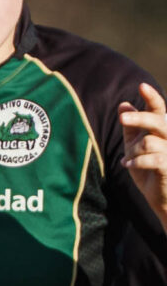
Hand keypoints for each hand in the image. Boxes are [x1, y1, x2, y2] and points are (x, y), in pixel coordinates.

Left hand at [120, 83, 166, 220]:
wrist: (163, 199)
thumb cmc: (149, 172)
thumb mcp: (135, 148)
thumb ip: (131, 128)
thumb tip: (124, 104)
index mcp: (163, 131)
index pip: (160, 110)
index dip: (152, 98)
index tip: (142, 86)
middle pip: (157, 120)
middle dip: (139, 118)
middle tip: (123, 117)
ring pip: (150, 141)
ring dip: (134, 150)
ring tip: (128, 159)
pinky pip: (152, 159)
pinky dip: (137, 161)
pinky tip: (128, 165)